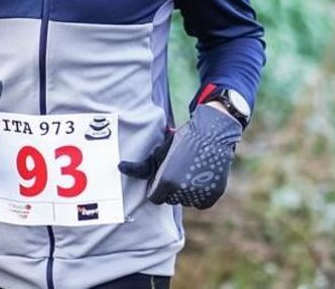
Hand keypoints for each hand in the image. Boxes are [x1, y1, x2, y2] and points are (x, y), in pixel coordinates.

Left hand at [118, 104, 241, 208]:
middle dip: (173, 189)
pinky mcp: (214, 193)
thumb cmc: (180, 142)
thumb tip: (119, 167)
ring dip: (188, 192)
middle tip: (180, 171)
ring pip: (188, 201)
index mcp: (165, 182)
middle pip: (172, 200)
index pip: (156, 199)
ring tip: (191, 172)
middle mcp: (181, 190)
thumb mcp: (158, 153)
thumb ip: (140, 167)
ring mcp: (199, 192)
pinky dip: (202, 195)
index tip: (165, 176)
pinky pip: (202, 203)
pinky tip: (200, 179)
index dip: (159, 188)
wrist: (211, 132)